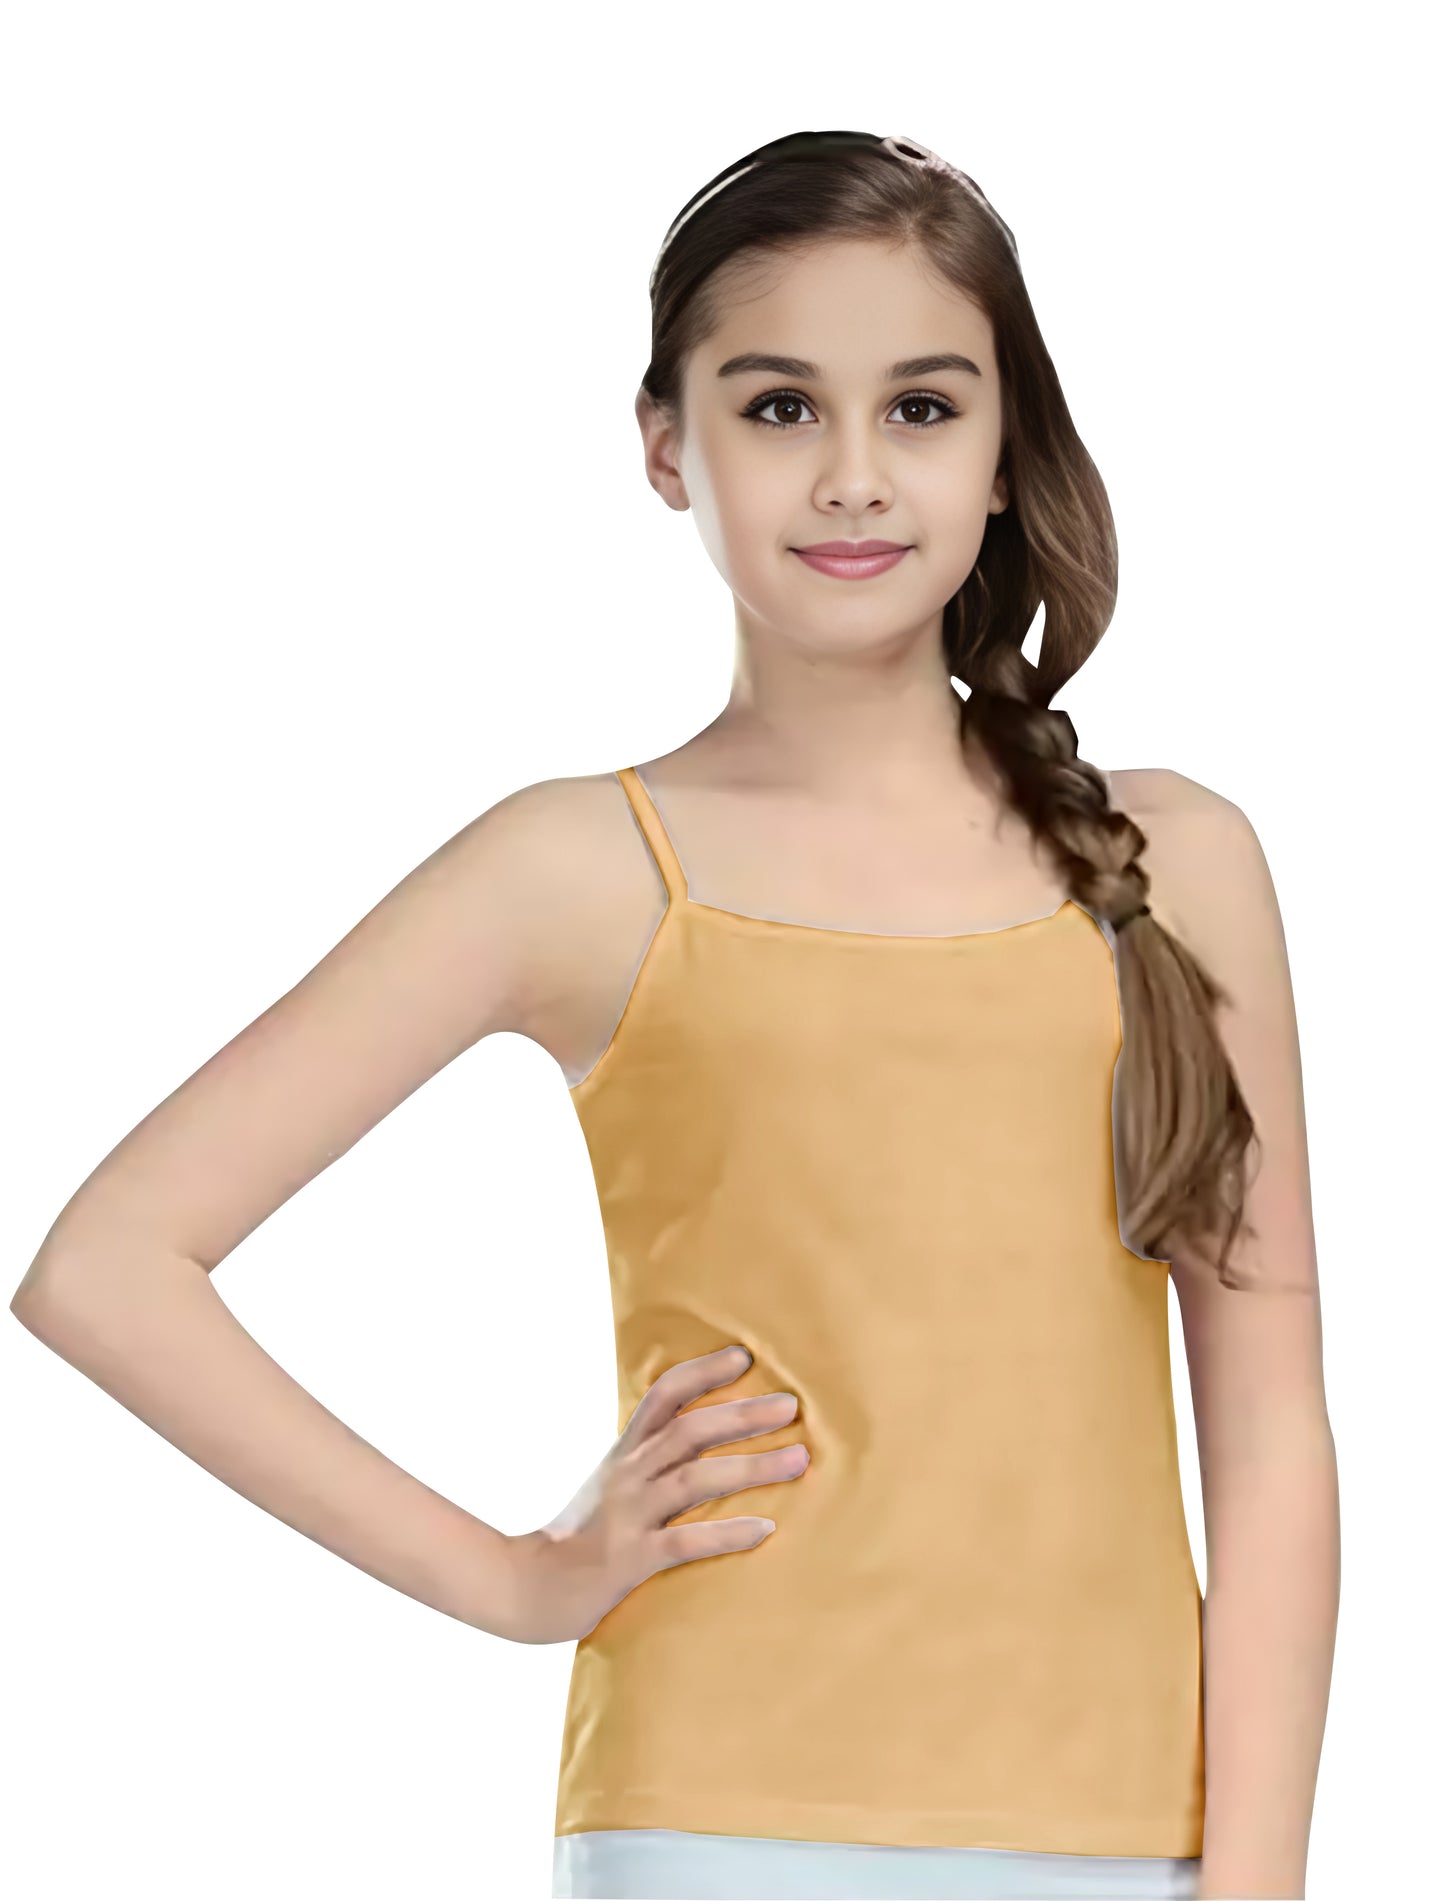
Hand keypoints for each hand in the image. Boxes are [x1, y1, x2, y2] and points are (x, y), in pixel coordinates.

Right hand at [502, 1344, 806, 1642]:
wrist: (527, 1587)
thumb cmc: (580, 1535)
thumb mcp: (611, 1485)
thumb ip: (650, 1461)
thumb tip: (703, 1438)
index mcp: (625, 1454)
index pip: (663, 1397)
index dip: (702, 1372)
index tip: (743, 1356)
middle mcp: (628, 1475)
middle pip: (689, 1431)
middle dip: (742, 1414)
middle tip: (791, 1405)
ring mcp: (629, 1515)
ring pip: (695, 1479)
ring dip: (750, 1468)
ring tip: (797, 1461)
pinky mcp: (631, 1559)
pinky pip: (685, 1540)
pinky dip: (726, 1533)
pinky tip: (765, 1529)